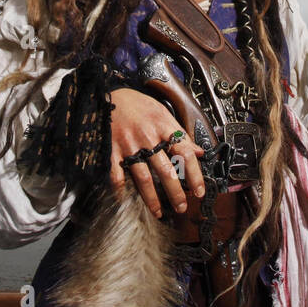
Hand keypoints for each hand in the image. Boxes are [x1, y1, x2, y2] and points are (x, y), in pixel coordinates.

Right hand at [108, 87, 205, 218]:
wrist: (108, 95)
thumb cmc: (137, 104)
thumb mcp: (162, 112)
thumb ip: (179, 133)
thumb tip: (198, 152)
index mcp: (163, 127)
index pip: (185, 153)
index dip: (195, 174)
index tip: (199, 190)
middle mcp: (147, 137)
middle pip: (165, 170)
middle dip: (175, 192)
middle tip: (182, 207)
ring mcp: (129, 145)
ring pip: (143, 177)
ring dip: (152, 198)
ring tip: (159, 211)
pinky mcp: (112, 150)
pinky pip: (117, 174)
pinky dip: (120, 190)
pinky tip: (125, 200)